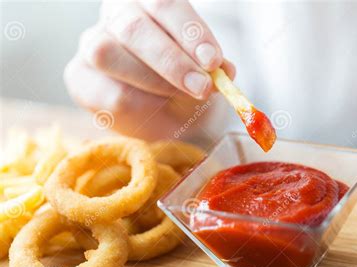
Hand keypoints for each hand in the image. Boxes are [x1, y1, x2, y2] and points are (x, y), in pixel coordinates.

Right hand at [64, 0, 234, 139]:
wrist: (159, 113)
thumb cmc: (181, 83)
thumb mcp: (203, 72)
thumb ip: (212, 68)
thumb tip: (225, 70)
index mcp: (148, 3)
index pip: (163, 3)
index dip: (190, 31)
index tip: (213, 61)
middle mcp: (116, 16)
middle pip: (133, 26)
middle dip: (172, 61)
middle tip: (202, 87)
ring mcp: (91, 44)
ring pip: (107, 52)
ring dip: (152, 81)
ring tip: (182, 97)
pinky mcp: (79, 77)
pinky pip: (104, 89)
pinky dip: (137, 103)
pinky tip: (156, 108)